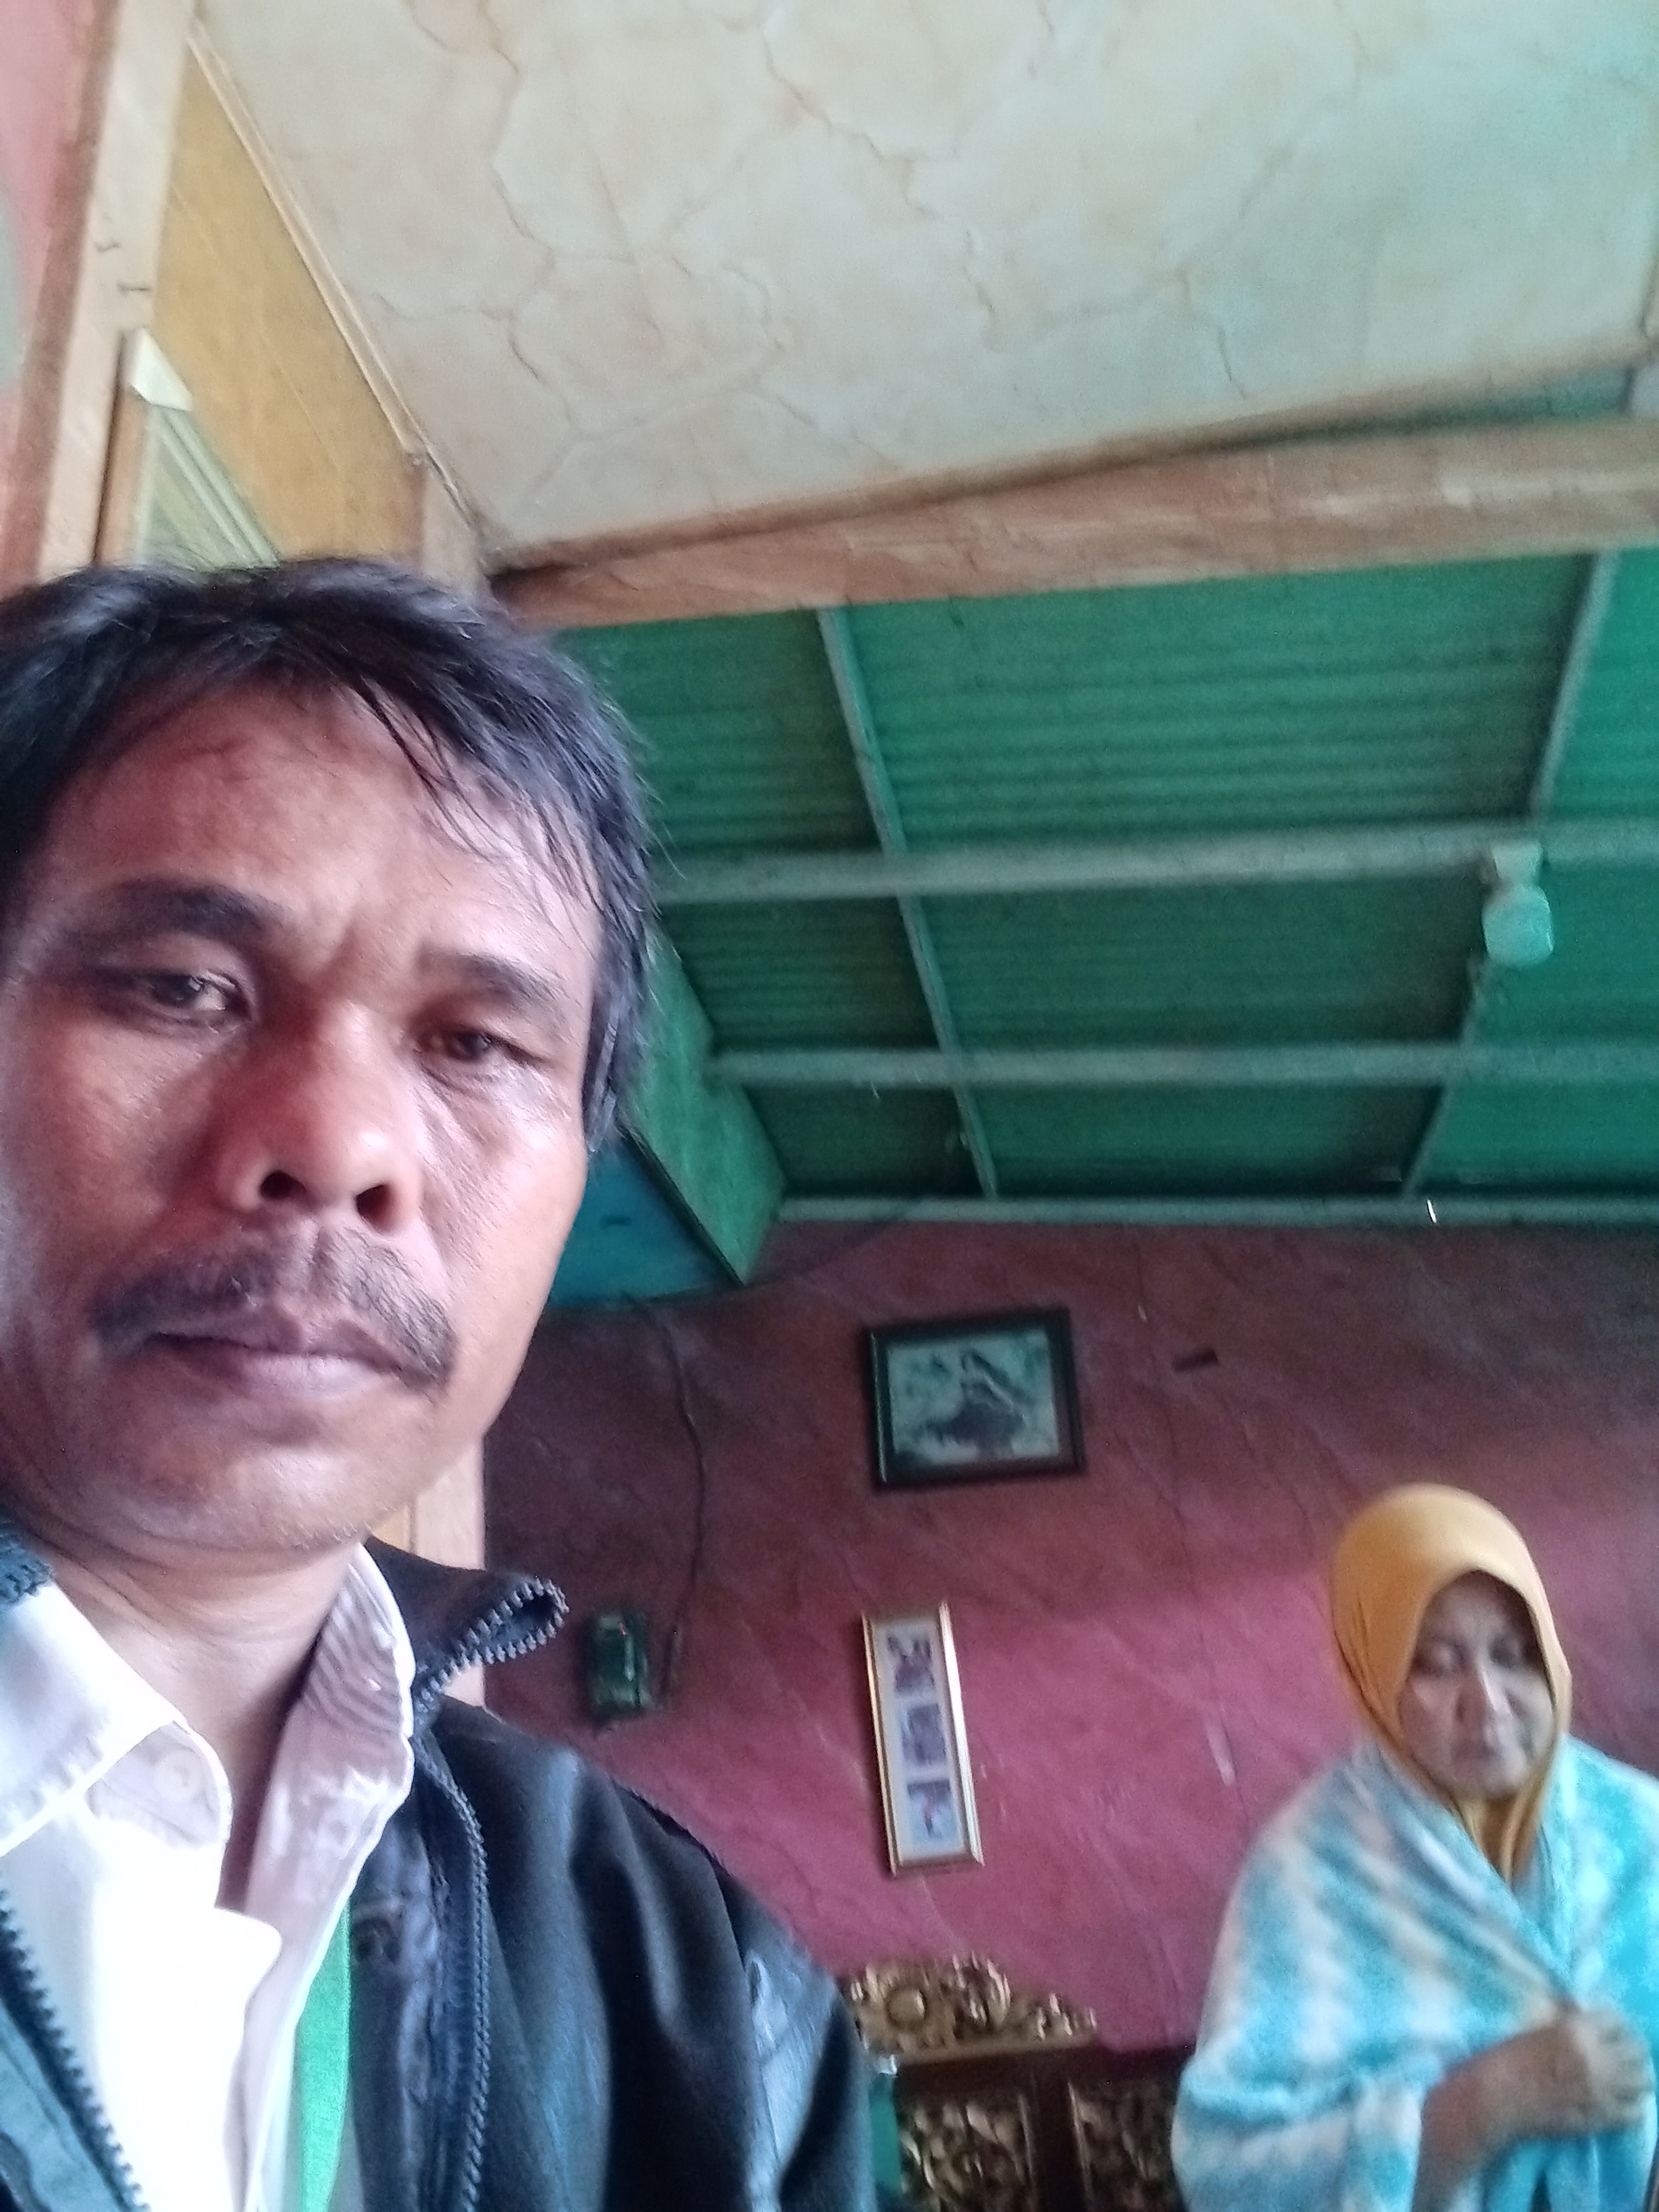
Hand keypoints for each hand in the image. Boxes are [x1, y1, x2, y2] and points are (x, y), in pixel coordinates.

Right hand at [1485, 2007, 1653, 2139]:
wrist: (1495, 2099)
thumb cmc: (1506, 2056)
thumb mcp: (1537, 2025)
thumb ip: (1566, 2020)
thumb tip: (1582, 2010)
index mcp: (1578, 2029)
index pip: (1616, 2019)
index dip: (1614, 2022)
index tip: (1610, 2027)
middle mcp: (1598, 2057)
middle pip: (1636, 2049)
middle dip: (1631, 2047)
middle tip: (1621, 2050)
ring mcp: (1603, 2090)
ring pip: (1642, 2080)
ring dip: (1635, 2074)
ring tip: (1625, 2075)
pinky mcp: (1602, 2118)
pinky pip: (1634, 2111)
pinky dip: (1632, 2103)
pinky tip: (1621, 2099)